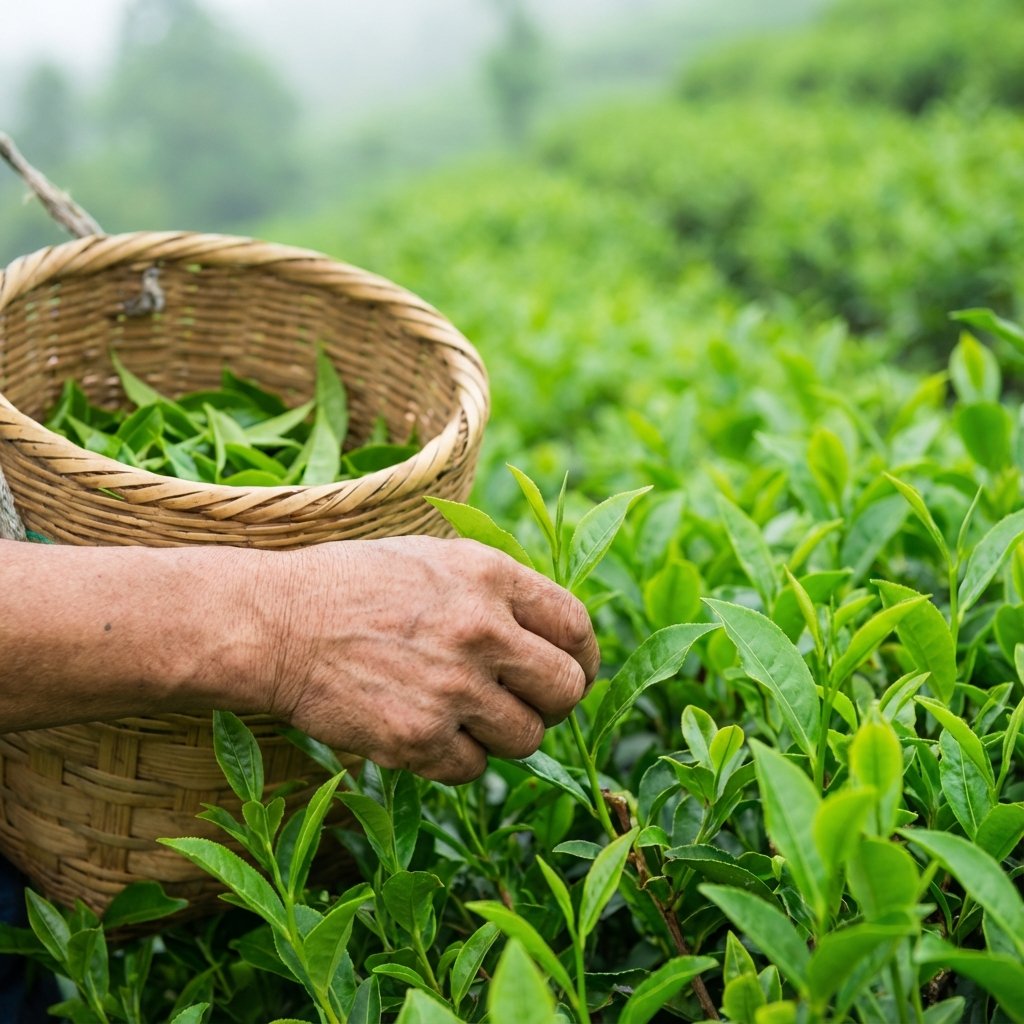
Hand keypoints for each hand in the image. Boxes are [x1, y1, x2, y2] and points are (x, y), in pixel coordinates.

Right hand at [257, 536, 599, 783]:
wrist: (276, 622)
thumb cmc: (354, 586)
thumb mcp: (435, 557)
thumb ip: (498, 589)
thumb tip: (553, 633)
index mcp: (490, 576)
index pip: (576, 627)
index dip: (582, 657)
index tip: (572, 672)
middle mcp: (480, 630)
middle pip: (566, 690)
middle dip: (552, 703)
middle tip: (524, 703)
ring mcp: (451, 688)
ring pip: (526, 739)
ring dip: (502, 734)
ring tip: (463, 714)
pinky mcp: (417, 739)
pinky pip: (473, 769)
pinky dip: (456, 758)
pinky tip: (425, 729)